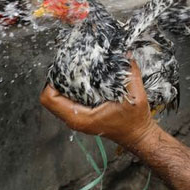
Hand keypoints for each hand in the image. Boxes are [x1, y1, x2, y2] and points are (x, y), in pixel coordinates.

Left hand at [39, 60, 156, 148]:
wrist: (139, 135)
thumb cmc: (135, 122)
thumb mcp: (136, 96)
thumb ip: (131, 74)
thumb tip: (126, 55)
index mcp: (81, 118)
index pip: (50, 99)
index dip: (51, 81)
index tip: (62, 68)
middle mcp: (75, 119)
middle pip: (50, 97)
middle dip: (56, 79)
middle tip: (67, 65)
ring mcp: (77, 118)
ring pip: (56, 99)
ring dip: (62, 84)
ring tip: (72, 70)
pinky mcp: (82, 115)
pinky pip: (66, 101)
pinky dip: (69, 89)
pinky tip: (81, 79)